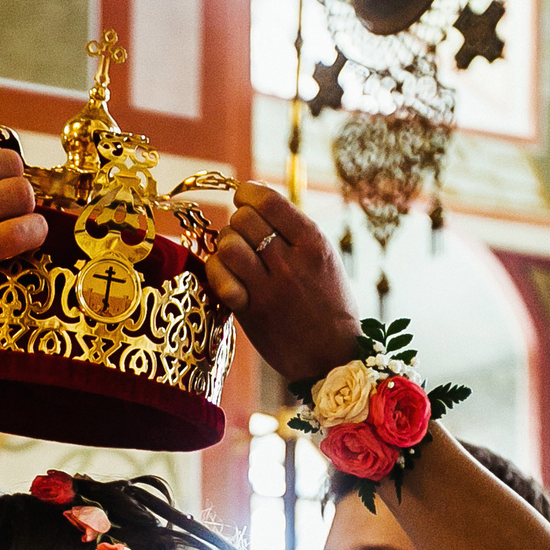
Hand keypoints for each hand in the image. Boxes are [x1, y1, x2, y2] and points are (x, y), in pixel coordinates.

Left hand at [202, 181, 361, 383]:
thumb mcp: (326, 260)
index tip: (244, 197)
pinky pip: (220, 276)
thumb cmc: (329, 305)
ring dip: (226, 245)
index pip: (270, 201)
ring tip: (235, 256)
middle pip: (245, 219)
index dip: (248, 193)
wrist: (332, 356)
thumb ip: (296, 234)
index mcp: (314, 243)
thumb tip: (259, 203)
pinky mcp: (251, 311)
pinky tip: (227, 276)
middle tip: (244, 236)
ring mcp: (270, 287)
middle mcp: (291, 262)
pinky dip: (217, 271)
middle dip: (238, 222)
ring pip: (229, 244)